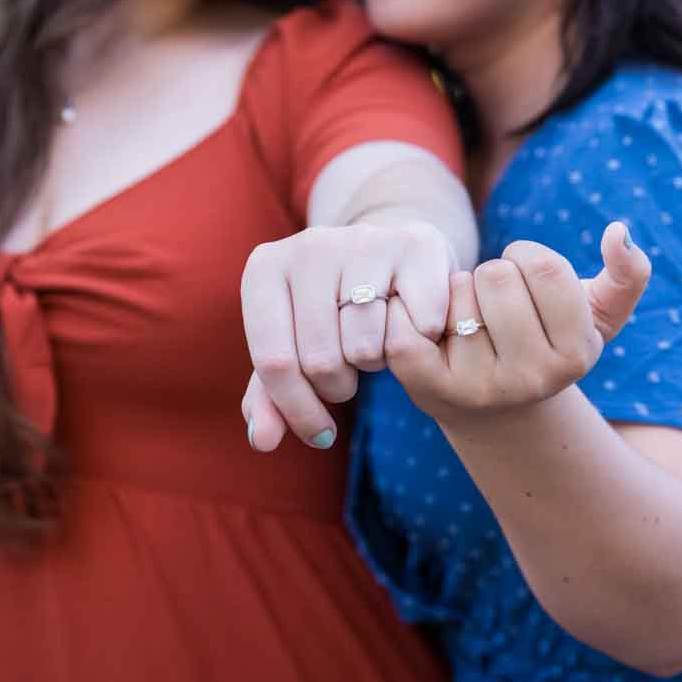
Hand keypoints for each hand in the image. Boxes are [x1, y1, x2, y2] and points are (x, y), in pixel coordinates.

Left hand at [240, 220, 454, 450]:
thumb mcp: (292, 348)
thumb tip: (262, 440)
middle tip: (349, 372)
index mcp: (264, 269)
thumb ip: (269, 397)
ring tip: (374, 342)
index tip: (319, 435)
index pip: (273, 362)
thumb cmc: (329, 312)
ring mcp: (364, 241)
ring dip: (376, 364)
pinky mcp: (416, 245)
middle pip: (320, 360)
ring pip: (366, 347)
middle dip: (338, 386)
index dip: (298, 411)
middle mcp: (309, 245)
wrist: (387, 256)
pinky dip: (418, 342)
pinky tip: (409, 325)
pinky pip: (417, 328)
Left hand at [382, 222, 649, 422]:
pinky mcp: (426, 387)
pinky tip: (430, 324)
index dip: (528, 258)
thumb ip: (628, 274)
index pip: (546, 267)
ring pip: (456, 291)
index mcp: (575, 357)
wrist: (494, 407)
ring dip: (458, 292)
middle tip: (495, 305)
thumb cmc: (547, 343)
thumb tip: (620, 231)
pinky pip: (408, 323)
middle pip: (497, 276)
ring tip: (469, 321)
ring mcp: (477, 388)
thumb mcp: (596, 315)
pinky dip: (411, 308)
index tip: (528, 280)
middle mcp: (530, 381)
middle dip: (493, 274)